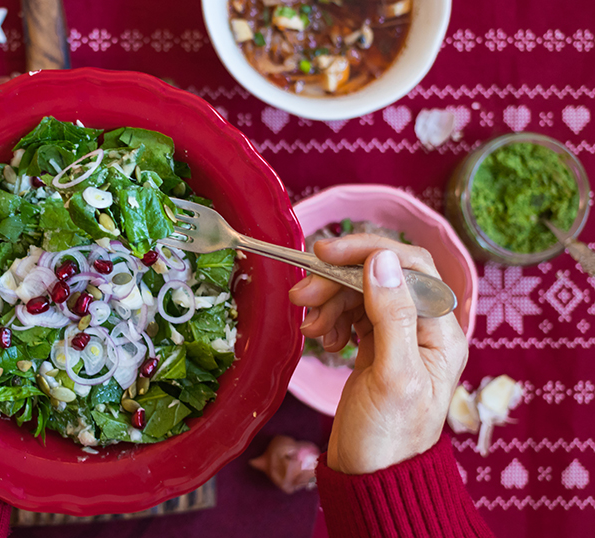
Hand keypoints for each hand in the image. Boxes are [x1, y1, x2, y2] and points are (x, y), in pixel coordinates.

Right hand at [289, 234, 467, 474]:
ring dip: (330, 301)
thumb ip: (391, 315)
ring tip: (310, 327)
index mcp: (441, 332)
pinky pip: (350, 313)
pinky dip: (331, 318)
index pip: (412, 267)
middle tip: (303, 294)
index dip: (368, 251)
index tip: (326, 254)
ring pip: (361, 293)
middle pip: (381, 276)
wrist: (368, 477)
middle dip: (339, 279)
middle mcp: (423, 328)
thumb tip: (381, 260)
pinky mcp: (374, 346)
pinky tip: (321, 338)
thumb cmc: (387, 438)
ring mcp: (397, 336)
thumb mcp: (392, 376)